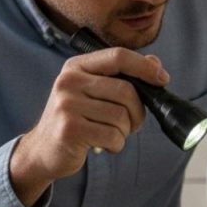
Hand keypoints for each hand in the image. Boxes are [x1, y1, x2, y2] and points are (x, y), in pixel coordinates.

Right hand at [9, 48, 169, 206]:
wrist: (43, 150)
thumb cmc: (77, 119)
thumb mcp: (95, 91)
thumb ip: (123, 76)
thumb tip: (155, 63)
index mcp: (77, 66)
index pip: (118, 56)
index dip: (145, 67)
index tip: (163, 79)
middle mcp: (69, 81)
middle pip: (126, 90)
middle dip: (138, 111)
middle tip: (132, 124)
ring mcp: (67, 105)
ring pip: (121, 116)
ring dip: (125, 132)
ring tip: (111, 134)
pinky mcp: (69, 130)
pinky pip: (112, 136)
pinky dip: (116, 144)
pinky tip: (103, 145)